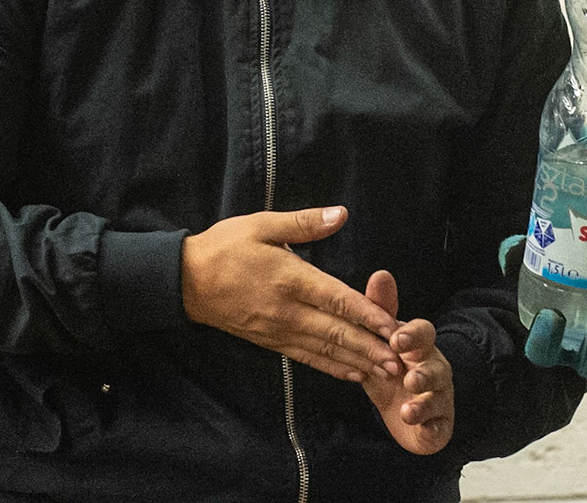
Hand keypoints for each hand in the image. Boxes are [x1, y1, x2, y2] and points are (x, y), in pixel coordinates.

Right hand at [180, 206, 401, 382]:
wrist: (185, 281)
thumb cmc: (225, 246)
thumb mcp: (262, 224)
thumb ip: (304, 223)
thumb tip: (341, 214)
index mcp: (289, 278)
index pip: (337, 299)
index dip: (368, 314)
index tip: (393, 326)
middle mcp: (287, 310)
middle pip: (336, 332)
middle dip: (371, 348)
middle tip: (402, 361)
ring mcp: (278, 330)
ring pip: (324, 350)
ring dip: (357, 362)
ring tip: (385, 372)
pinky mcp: (270, 341)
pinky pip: (307, 357)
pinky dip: (332, 366)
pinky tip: (352, 373)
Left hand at [361, 269, 453, 454]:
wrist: (407, 412)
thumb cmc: (395, 369)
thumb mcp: (383, 343)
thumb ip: (381, 311)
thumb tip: (381, 274)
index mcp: (419, 347)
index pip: (423, 334)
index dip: (412, 336)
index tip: (396, 340)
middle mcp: (434, 369)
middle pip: (436, 366)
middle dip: (425, 372)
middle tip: (409, 378)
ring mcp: (439, 397)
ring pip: (438, 397)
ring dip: (425, 403)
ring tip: (409, 411)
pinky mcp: (437, 425)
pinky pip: (438, 427)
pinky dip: (431, 429)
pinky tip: (422, 430)